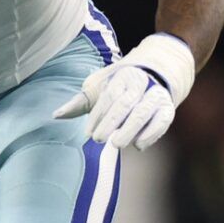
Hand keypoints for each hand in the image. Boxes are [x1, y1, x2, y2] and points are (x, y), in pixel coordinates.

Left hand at [54, 33, 196, 150]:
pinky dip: (151, 134)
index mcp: (121, 77)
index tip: (88, 132)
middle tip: (98, 139)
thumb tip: (56, 115)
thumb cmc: (118, 87)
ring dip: (130, 129)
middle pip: (125, 103)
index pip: (109, 96)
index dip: (98, 115)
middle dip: (111, 122)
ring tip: (116, 144)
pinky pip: (161, 122)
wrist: (154, 76)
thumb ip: (80, 103)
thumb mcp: (98, 89)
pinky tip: (138, 146)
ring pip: (143, 112)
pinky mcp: (167, 109)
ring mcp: (155, 96)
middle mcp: (140, 84)